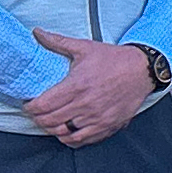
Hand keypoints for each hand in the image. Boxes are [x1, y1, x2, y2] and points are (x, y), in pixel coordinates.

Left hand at [24, 28, 156, 147]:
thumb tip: (37, 32)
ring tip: (50, 121)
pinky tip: (67, 130)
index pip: (42, 106)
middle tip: (37, 112)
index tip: (28, 104)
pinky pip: (81, 140)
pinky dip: (70, 138)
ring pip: (63, 133)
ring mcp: (97, 118)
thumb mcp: (85, 47)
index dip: (30, 107)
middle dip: (38, 118)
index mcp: (77, 86)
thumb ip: (58, 41)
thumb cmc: (114, 59)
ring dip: (52, 129)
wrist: (142, 70)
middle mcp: (85, 105)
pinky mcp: (107, 126)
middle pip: (49, 121)